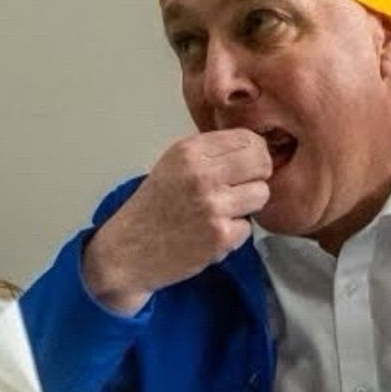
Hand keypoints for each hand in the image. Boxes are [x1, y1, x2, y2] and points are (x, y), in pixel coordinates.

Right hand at [81, 131, 272, 314]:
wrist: (128, 252)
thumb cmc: (153, 208)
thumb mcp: (173, 164)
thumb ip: (210, 153)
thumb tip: (253, 146)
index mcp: (190, 152)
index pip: (248, 139)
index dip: (253, 153)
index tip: (245, 165)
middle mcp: (202, 175)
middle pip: (262, 163)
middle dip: (257, 176)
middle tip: (241, 188)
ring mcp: (213, 207)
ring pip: (261, 195)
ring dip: (247, 205)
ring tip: (222, 212)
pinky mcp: (221, 236)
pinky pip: (248, 227)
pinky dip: (233, 233)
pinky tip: (210, 234)